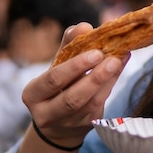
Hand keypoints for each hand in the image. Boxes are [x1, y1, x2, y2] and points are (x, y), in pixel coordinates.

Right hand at [22, 23, 126, 146]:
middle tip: (112, 58)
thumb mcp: (57, 66)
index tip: (95, 51)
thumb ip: (69, 45)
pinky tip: (119, 67)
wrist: (59, 122)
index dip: (74, 67)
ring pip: (90, 103)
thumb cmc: (57, 86)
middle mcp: (47, 113)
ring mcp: (68, 123)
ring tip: (119, 60)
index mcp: (33, 94)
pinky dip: (111, 84)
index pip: (53, 80)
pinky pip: (101, 104)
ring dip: (107, 80)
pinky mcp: (86, 125)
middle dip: (94, 78)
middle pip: (72, 97)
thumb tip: (84, 27)